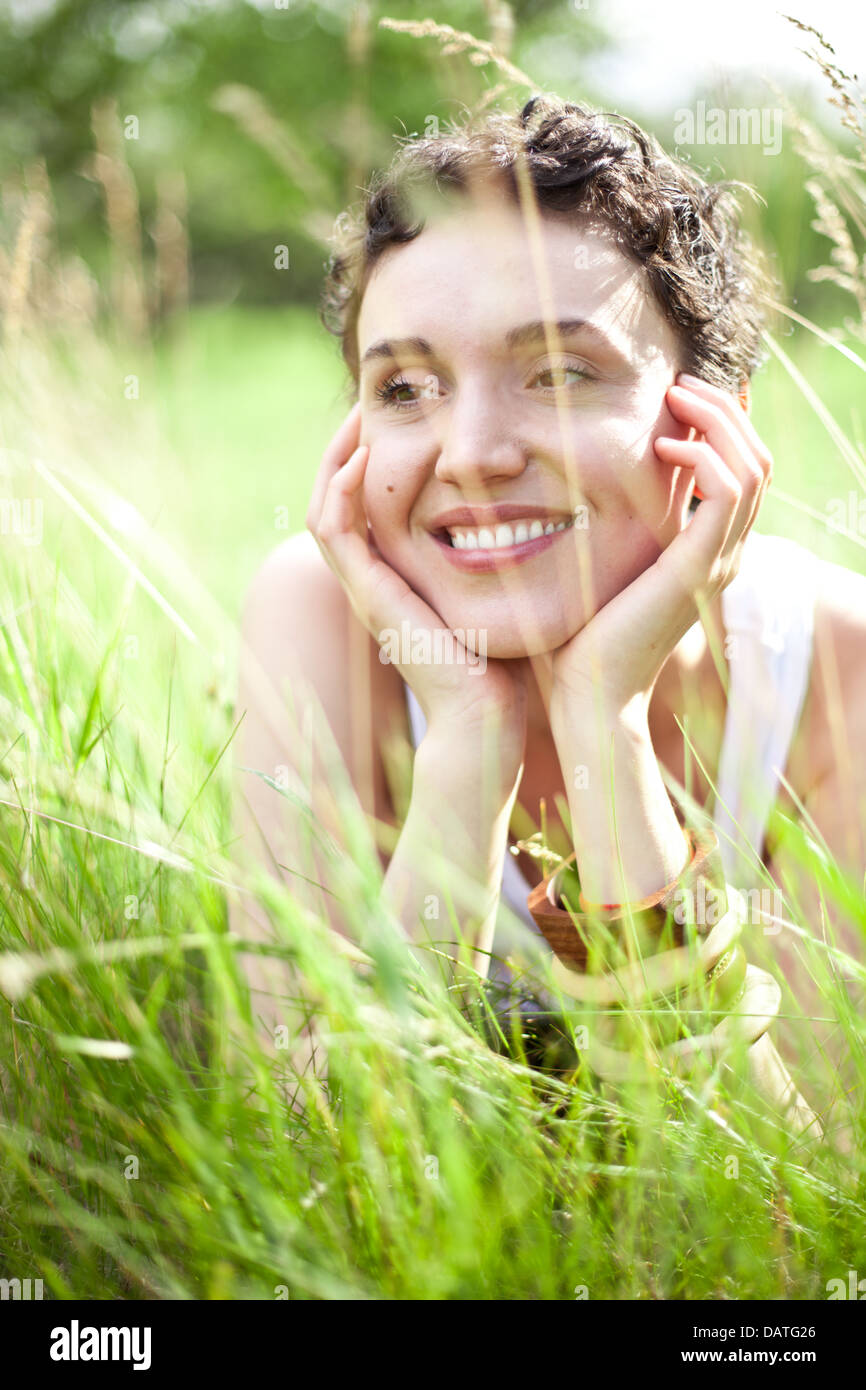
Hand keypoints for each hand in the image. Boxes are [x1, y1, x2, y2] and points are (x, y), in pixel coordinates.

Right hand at [306, 404, 528, 775]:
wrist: (488, 720)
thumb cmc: (509, 662)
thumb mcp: (506, 589)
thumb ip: (508, 551)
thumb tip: (544, 506)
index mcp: (400, 573)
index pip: (370, 500)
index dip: (378, 454)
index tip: (405, 414)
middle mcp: (374, 578)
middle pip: (339, 495)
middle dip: (349, 443)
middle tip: (372, 400)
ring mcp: (365, 588)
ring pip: (326, 505)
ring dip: (337, 456)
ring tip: (360, 414)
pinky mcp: (366, 596)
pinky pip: (335, 531)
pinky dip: (341, 489)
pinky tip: (363, 456)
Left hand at [543, 372, 772, 725]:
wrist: (586, 697)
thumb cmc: (578, 640)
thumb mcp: (598, 568)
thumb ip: (607, 529)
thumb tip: (574, 485)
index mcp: (704, 554)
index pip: (738, 472)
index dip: (718, 424)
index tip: (675, 394)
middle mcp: (722, 556)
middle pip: (756, 459)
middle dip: (722, 409)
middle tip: (678, 382)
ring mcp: (718, 564)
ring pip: (752, 467)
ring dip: (717, 420)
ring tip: (675, 396)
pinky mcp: (700, 570)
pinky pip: (729, 493)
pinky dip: (705, 456)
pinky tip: (664, 445)